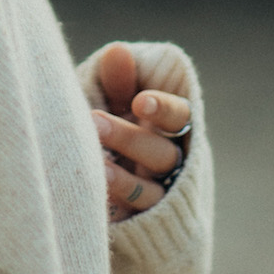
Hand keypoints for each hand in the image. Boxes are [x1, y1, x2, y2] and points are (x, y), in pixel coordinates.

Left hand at [93, 42, 191, 222]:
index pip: (181, 117)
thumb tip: (117, 51)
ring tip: (96, 164)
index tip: (141, 102)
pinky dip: (115, 208)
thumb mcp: (114, 103)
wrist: (100, 184)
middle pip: (162, 154)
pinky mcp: (138, 223)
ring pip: (150, 192)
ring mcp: (157, 196)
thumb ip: (118, 81)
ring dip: (123, 179)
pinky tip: (93, 193)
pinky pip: (132, 220)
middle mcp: (170, 162)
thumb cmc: (112, 127)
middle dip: (129, 138)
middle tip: (94, 122)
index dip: (165, 109)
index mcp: (169, 127)